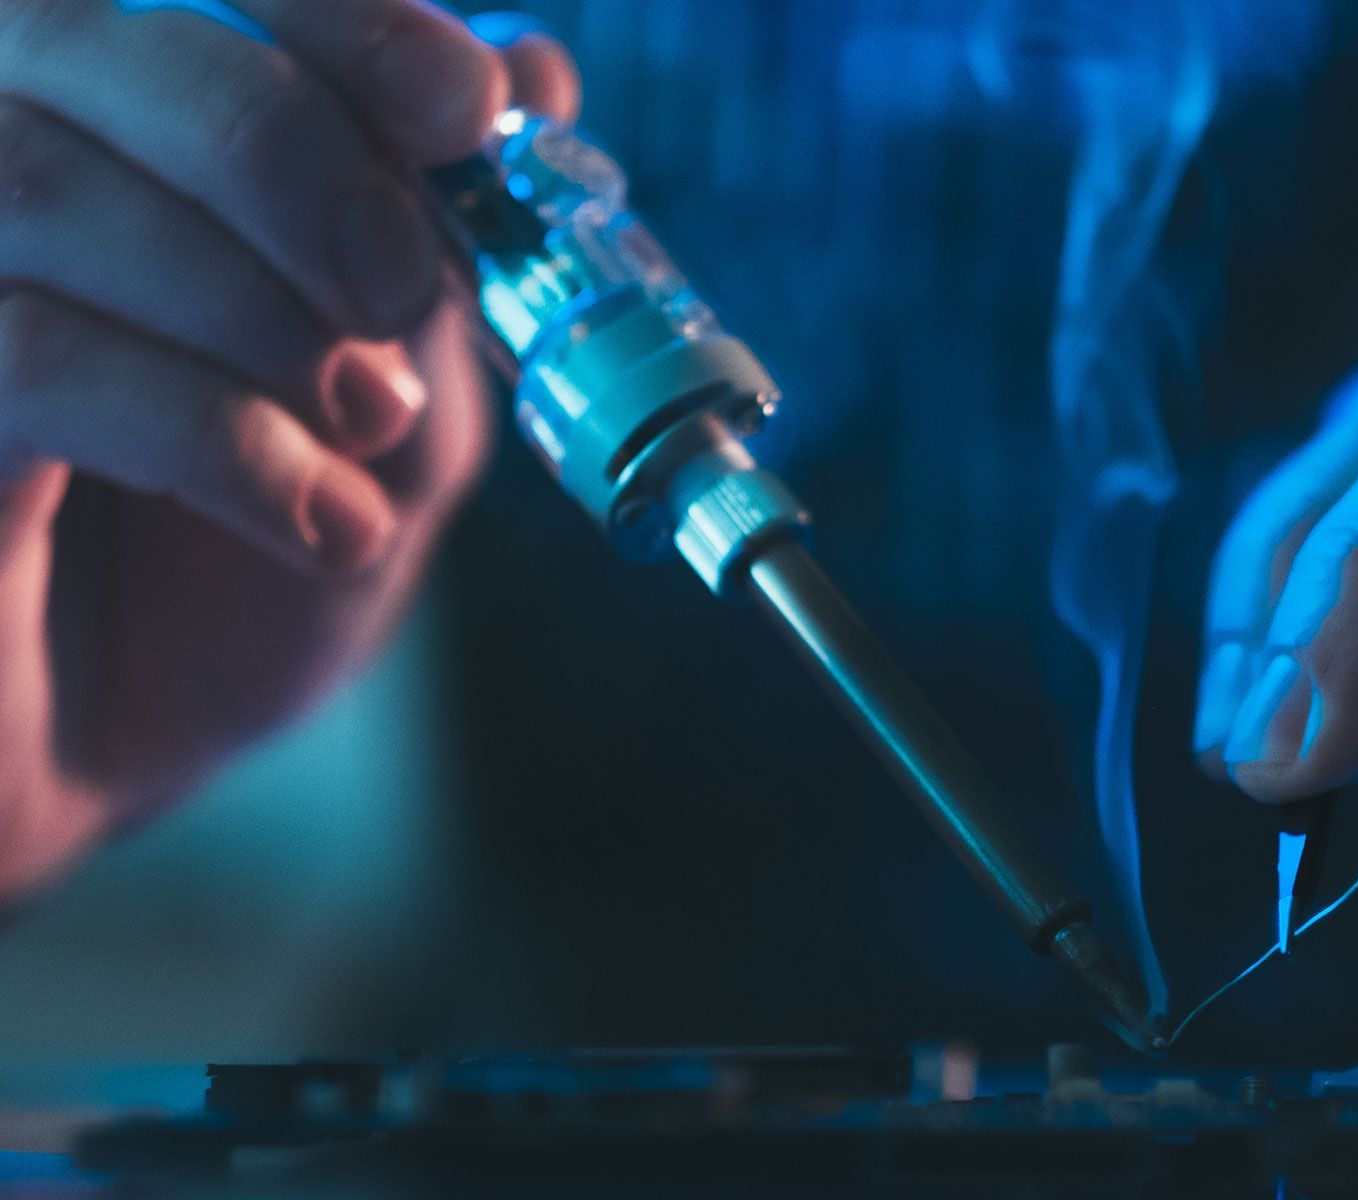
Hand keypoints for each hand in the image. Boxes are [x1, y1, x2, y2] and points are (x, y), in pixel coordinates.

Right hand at [0, 3, 579, 904]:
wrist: (104, 759)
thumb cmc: (234, 573)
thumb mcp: (393, 412)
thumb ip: (442, 255)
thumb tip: (537, 66)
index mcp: (106, 128)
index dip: (340, 20)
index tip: (471, 106)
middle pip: (99, 36)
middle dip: (300, 159)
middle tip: (403, 290)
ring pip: (50, 183)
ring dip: (262, 314)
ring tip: (372, 430)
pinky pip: (31, 349)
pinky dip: (218, 435)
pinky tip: (317, 520)